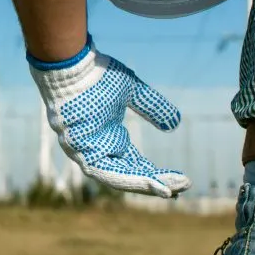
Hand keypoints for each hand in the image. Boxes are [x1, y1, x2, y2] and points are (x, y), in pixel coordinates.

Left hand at [27, 37, 191, 198]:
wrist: (73, 63)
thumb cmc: (97, 75)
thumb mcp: (132, 92)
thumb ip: (152, 108)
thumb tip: (175, 124)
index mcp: (108, 136)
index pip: (134, 164)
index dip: (156, 173)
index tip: (181, 180)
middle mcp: (96, 147)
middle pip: (127, 174)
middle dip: (154, 184)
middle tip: (181, 190)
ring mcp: (84, 150)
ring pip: (115, 177)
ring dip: (143, 185)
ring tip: (168, 191)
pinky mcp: (77, 148)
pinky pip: (103, 170)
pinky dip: (126, 178)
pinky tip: (149, 182)